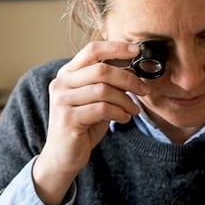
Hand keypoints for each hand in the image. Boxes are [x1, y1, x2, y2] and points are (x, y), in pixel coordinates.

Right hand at [32, 41, 147, 203]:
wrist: (62, 156)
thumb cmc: (82, 126)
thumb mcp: (94, 99)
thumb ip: (106, 83)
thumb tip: (133, 68)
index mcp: (67, 74)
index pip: (91, 51)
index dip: (115, 48)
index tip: (136, 50)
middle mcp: (61, 84)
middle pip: (101, 70)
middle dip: (128, 79)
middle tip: (144, 90)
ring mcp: (62, 101)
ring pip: (103, 90)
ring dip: (125, 100)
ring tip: (133, 110)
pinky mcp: (68, 119)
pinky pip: (102, 109)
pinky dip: (118, 113)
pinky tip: (123, 119)